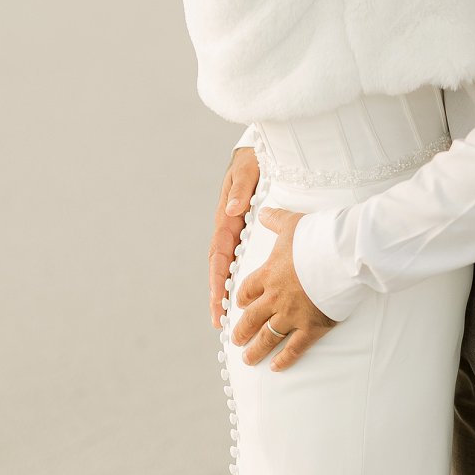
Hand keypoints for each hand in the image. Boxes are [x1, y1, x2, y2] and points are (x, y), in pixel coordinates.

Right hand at [208, 147, 260, 327]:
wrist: (258, 154)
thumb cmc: (253, 161)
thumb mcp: (247, 170)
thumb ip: (241, 189)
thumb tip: (232, 210)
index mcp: (226, 218)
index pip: (219, 254)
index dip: (218, 279)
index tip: (219, 300)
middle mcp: (228, 228)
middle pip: (219, 267)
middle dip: (217, 294)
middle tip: (219, 321)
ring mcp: (236, 232)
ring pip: (227, 267)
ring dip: (224, 291)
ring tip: (226, 318)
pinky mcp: (245, 233)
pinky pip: (239, 260)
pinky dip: (236, 279)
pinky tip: (241, 297)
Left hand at [232, 207, 336, 370]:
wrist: (341, 256)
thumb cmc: (316, 237)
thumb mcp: (292, 223)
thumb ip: (275, 219)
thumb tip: (263, 210)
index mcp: (268, 274)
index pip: (247, 291)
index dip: (241, 299)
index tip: (237, 306)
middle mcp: (275, 298)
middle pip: (251, 318)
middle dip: (241, 331)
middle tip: (235, 340)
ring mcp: (292, 315)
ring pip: (267, 337)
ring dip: (255, 350)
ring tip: (247, 359)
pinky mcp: (311, 327)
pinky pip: (293, 349)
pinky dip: (284, 360)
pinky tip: (275, 368)